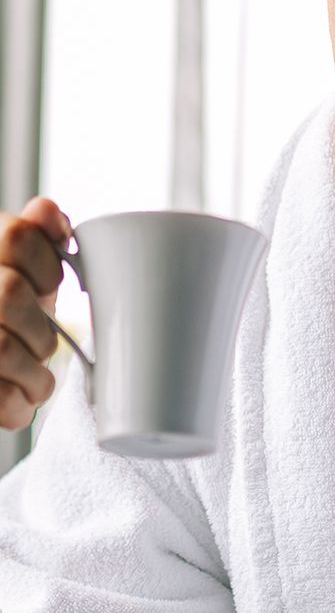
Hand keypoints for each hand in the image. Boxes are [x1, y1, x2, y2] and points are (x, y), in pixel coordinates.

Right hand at [0, 198, 70, 429]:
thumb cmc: (7, 319)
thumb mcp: (23, 275)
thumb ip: (35, 240)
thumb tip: (47, 212)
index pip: (15, 236)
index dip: (46, 264)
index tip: (51, 287)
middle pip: (10, 293)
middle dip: (39, 327)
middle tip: (44, 344)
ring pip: (2, 347)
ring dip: (32, 369)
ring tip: (36, 377)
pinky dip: (18, 401)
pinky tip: (21, 399)